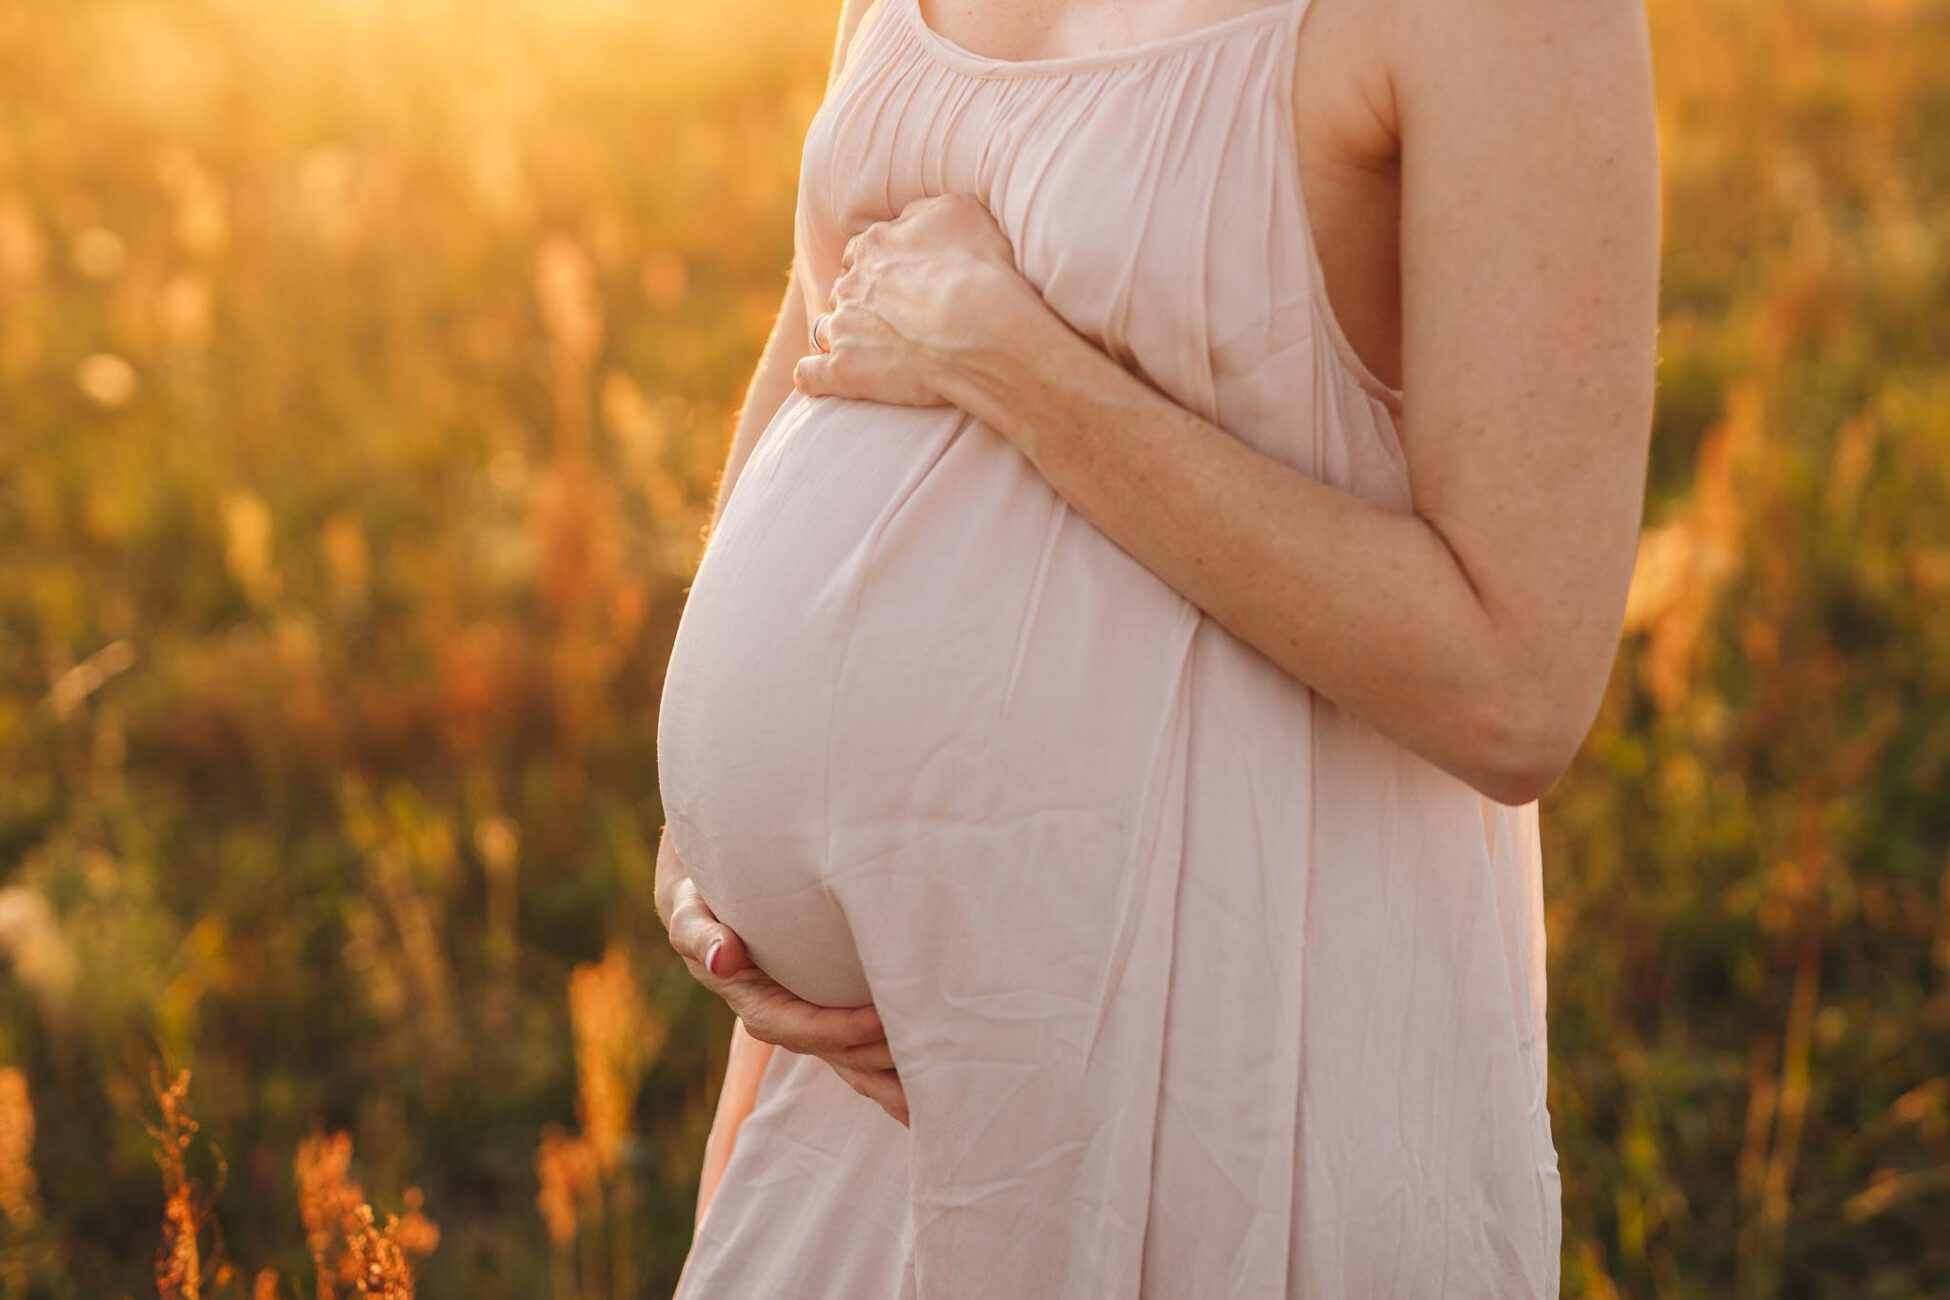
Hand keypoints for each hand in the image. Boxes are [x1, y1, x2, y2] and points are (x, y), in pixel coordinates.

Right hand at [655, 827, 909, 1124]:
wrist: (711, 908)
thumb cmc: (704, 904)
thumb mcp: (691, 914)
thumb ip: (701, 935)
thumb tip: (723, 960)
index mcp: (758, 1006)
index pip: (803, 1028)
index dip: (841, 1030)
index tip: (882, 1021)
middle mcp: (789, 1024)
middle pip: (839, 1054)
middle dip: (880, 1061)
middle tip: (932, 1056)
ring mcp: (813, 1023)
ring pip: (856, 1060)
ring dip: (893, 1079)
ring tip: (942, 1095)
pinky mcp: (832, 1014)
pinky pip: (864, 1047)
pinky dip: (892, 1069)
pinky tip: (929, 1090)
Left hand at [792, 191, 1037, 406]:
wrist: (978, 328)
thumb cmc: (978, 269)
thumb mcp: (959, 212)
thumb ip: (924, 212)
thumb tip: (907, 219)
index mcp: (876, 246)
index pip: (862, 252)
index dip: (877, 267)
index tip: (897, 282)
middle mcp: (851, 284)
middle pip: (844, 289)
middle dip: (859, 301)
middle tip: (891, 319)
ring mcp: (843, 328)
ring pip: (825, 328)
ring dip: (840, 335)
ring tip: (865, 351)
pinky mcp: (844, 371)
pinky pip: (809, 375)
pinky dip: (811, 376)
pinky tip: (819, 379)